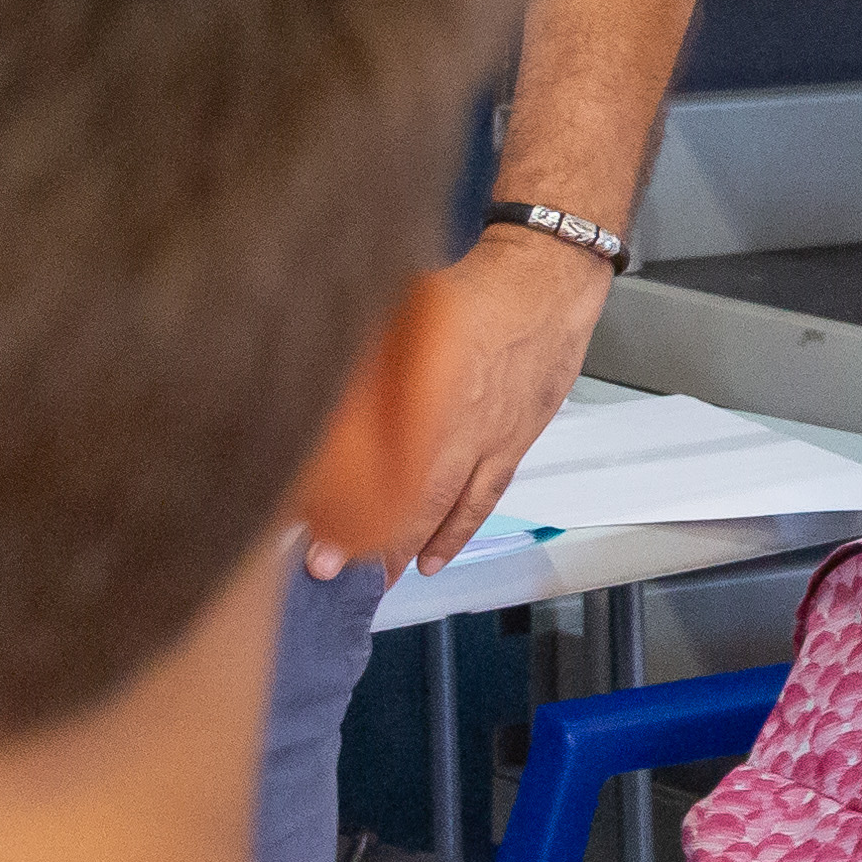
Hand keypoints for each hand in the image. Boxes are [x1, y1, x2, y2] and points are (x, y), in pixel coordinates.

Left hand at [328, 225, 606, 578]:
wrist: (548, 282)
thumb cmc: (480, 289)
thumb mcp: (407, 310)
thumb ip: (368, 352)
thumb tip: (316, 376)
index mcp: (431, 392)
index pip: (380, 465)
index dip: (345, 506)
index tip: (313, 535)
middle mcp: (463, 425)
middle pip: (412, 498)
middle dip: (371, 542)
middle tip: (335, 572)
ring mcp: (493, 439)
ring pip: (448, 508)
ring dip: (411, 547)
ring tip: (379, 579)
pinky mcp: (516, 442)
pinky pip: (486, 498)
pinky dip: (459, 532)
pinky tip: (436, 556)